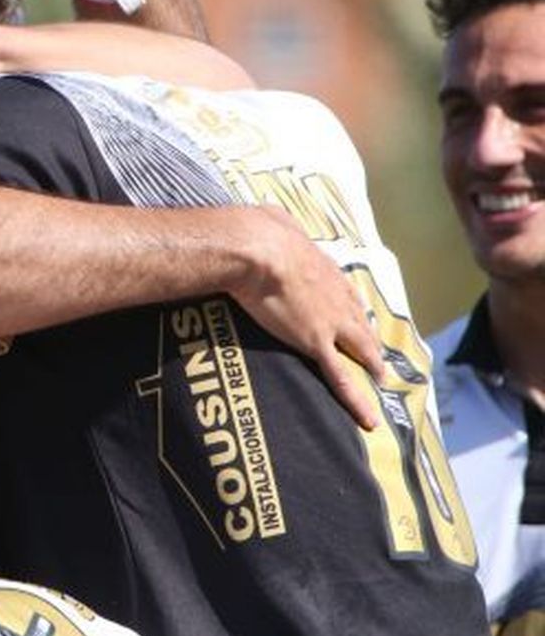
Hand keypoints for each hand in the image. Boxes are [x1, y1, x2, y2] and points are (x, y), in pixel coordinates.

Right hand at [228, 206, 385, 429]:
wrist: (256, 248)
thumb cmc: (258, 231)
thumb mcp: (272, 219)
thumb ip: (274, 223)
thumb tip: (266, 216)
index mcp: (324, 268)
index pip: (345, 291)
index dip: (352, 306)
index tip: (356, 314)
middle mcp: (336, 296)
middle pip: (360, 321)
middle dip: (370, 337)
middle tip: (376, 351)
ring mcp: (331, 322)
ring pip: (359, 350)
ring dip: (371, 364)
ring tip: (380, 379)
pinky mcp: (316, 344)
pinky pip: (340, 379)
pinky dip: (356, 401)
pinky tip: (368, 419)